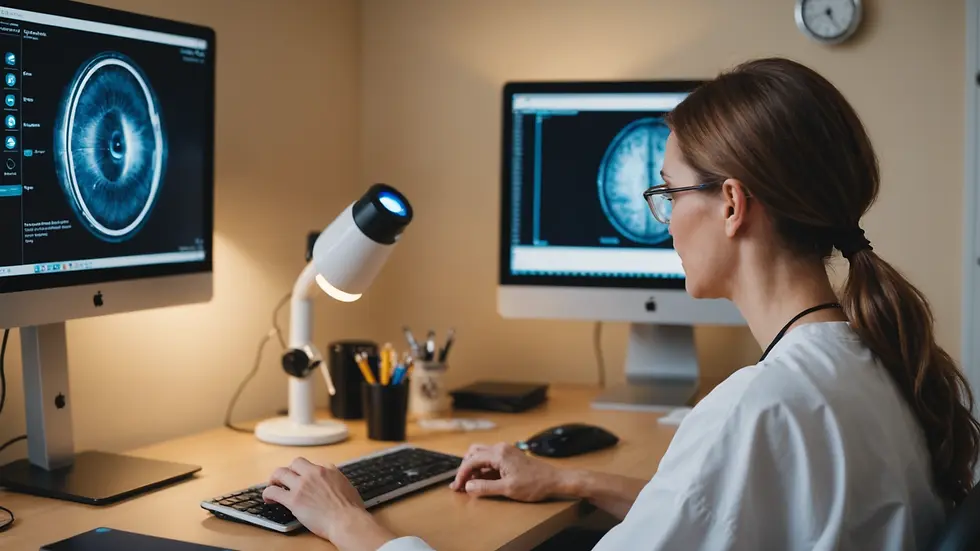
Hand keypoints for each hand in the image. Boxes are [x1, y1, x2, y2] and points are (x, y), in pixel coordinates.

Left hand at [262, 457, 392, 546]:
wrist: (347, 520)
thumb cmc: (350, 509)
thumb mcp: (347, 486)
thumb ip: (336, 480)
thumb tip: (332, 481)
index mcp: (328, 470)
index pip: (312, 465)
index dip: (306, 472)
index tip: (304, 480)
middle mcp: (313, 473)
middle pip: (295, 463)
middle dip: (289, 470)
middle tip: (286, 480)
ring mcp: (302, 485)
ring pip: (280, 473)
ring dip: (275, 479)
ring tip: (273, 486)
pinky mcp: (293, 500)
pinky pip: (274, 491)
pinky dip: (268, 493)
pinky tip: (268, 499)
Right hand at [449, 442, 562, 501]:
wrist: (554, 480)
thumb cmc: (534, 484)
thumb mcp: (508, 489)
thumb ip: (486, 487)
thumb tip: (468, 486)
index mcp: (499, 454)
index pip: (472, 461)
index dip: (461, 474)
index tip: (456, 487)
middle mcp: (500, 448)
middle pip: (474, 453)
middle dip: (465, 468)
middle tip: (461, 484)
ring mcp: (506, 451)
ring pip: (481, 455)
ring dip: (474, 468)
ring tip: (471, 484)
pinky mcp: (510, 456)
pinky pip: (491, 459)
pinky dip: (483, 468)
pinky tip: (483, 480)